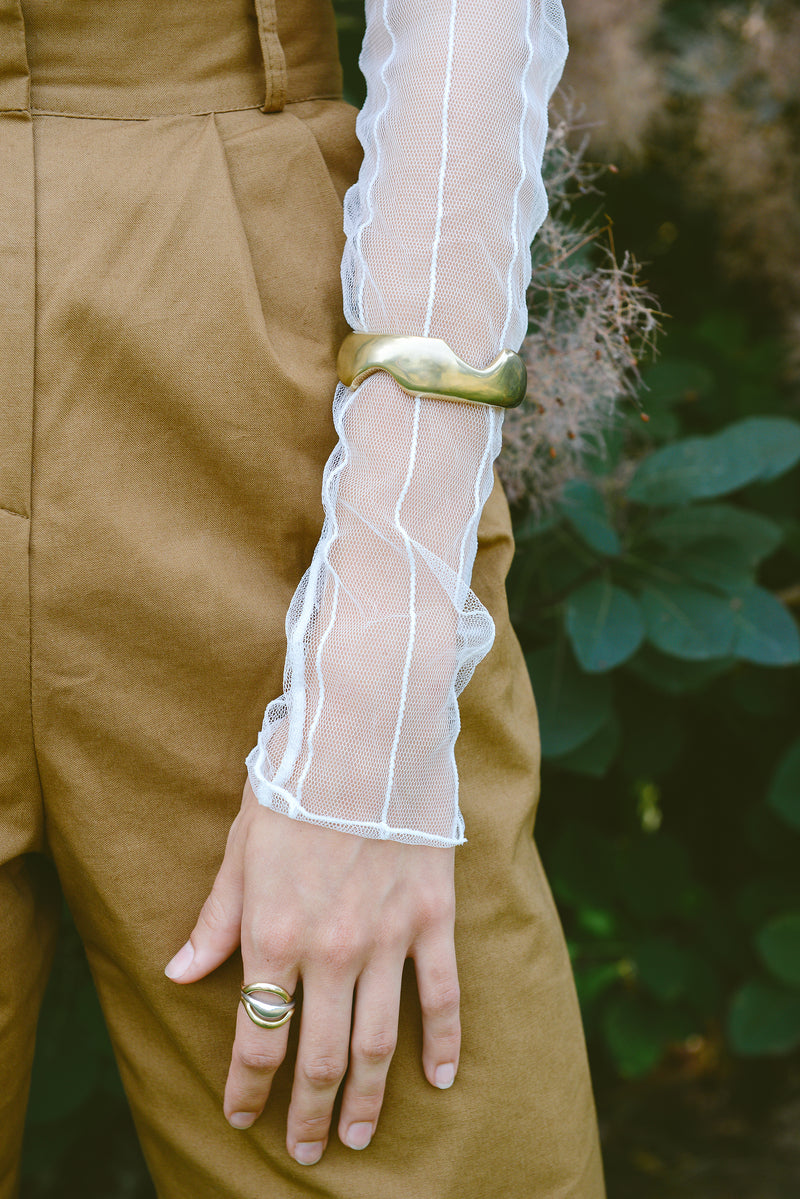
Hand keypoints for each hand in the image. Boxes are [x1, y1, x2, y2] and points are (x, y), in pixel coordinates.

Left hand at [165, 779, 459, 1164]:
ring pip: (378, 1040)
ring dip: (369, 1098)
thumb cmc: (294, 790)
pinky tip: (440, 1078)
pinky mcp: (431, 919)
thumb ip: (215, 920)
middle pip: (321, 1056)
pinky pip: (441, 995)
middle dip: (310, 1112)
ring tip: (361, 1136)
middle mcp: (330, 951)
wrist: (365, 739)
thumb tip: (179, 974)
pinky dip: (443, 1041)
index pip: (257, 1036)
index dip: (248, 1087)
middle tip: (307, 1148)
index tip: (243, 1115)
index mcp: (274, 935)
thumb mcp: (240, 851)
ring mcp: (387, 939)